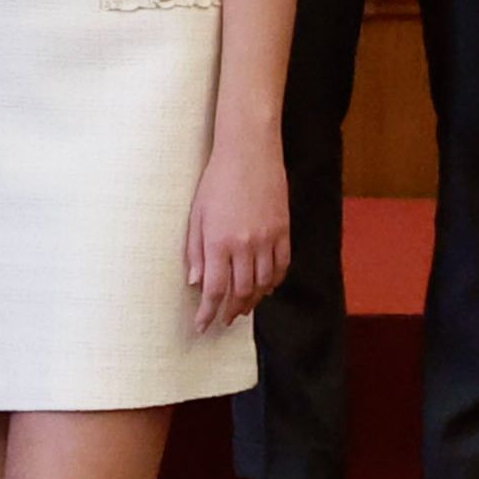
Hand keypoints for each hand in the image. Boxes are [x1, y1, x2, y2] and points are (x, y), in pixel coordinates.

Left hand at [183, 141, 290, 336]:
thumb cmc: (217, 180)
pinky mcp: (284, 231)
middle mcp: (244, 245)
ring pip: (263, 284)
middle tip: (223, 320)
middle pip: (240, 292)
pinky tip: (265, 288)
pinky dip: (274, 282)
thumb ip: (195, 250)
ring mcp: (267, 239)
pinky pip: (281, 267)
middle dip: (230, 311)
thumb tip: (195, 282)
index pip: (213, 289)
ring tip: (243, 308)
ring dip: (253, 300)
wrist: (249, 153)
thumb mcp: (197, 214)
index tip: (202, 326)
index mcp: (218, 242)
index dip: (208, 312)